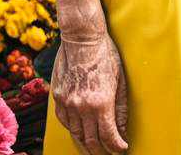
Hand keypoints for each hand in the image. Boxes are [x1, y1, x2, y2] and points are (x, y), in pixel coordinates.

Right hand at [51, 34, 128, 153]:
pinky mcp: (58, 96)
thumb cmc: (104, 53)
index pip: (108, 136)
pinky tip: (79, 130)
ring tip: (94, 147)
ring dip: (86, 143)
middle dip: (101, 150)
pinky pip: (64, 121)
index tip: (121, 148)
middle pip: (91, 140)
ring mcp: (68, 102)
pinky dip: (72, 129)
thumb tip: (122, 128)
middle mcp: (83, 106)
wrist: (82, 37)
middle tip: (108, 152)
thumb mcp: (120, 79)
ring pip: (76, 134)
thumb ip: (121, 107)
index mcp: (101, 102)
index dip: (116, 146)